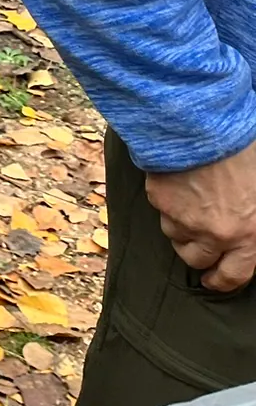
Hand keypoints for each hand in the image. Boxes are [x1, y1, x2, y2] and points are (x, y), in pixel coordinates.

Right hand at [147, 138, 255, 291]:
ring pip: (174, 234)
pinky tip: (177, 182)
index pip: (233, 275)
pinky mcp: (159, 200)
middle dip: (196, 252)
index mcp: (247, 233)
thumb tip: (247, 226)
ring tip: (188, 200)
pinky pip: (160, 209)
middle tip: (198, 238)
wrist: (203, 125)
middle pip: (195, 259)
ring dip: (179, 224)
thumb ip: (252, 218)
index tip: (214, 280)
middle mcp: (213, 233)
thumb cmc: (241, 152)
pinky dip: (166, 201)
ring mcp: (182, 218)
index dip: (222, 280)